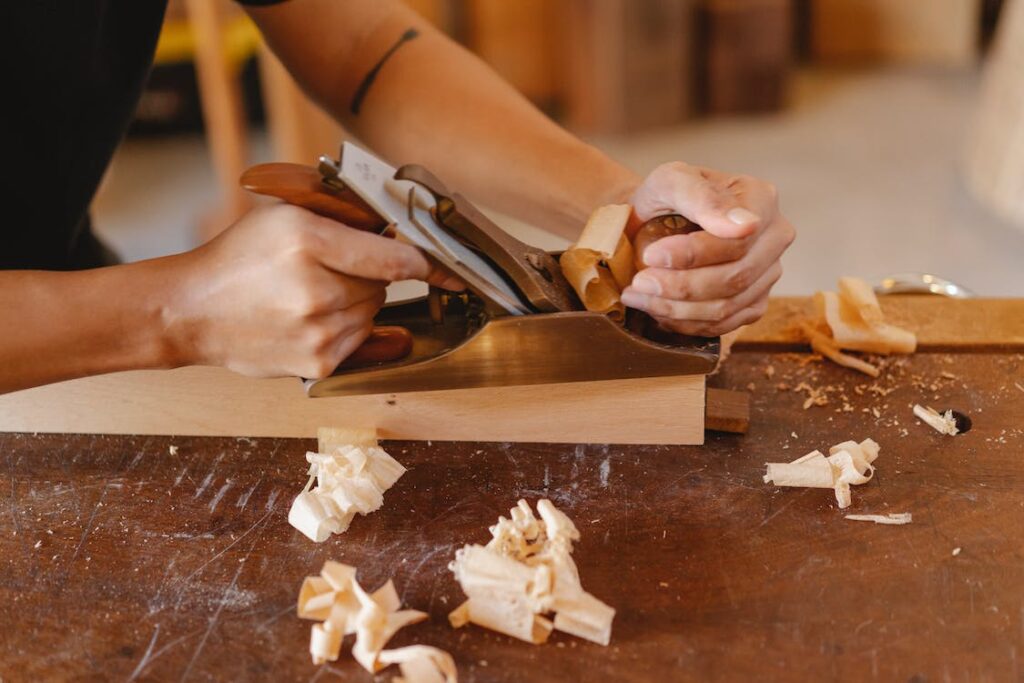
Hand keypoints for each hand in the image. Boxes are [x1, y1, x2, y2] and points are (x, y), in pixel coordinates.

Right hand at [167, 203, 459, 377]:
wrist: (193, 312)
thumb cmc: (239, 258)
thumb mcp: (286, 215)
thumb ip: (345, 218)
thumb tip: (399, 231)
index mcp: (308, 242)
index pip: (394, 258)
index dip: (427, 262)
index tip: (450, 268)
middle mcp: (317, 290)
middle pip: (385, 284)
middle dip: (369, 274)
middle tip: (327, 269)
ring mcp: (319, 333)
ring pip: (374, 311)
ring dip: (357, 302)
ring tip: (310, 294)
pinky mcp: (320, 365)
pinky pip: (361, 339)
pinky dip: (347, 328)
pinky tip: (310, 318)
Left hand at [618, 162, 794, 336]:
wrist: (654, 220)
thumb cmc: (664, 198)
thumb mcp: (671, 181)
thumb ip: (702, 197)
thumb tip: (745, 226)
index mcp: (761, 199)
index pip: (736, 241)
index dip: (692, 255)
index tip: (650, 257)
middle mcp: (775, 237)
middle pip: (735, 278)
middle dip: (680, 287)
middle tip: (638, 284)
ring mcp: (768, 273)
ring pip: (727, 306)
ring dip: (676, 309)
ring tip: (638, 297)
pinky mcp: (754, 303)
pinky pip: (724, 324)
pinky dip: (685, 323)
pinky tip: (658, 309)